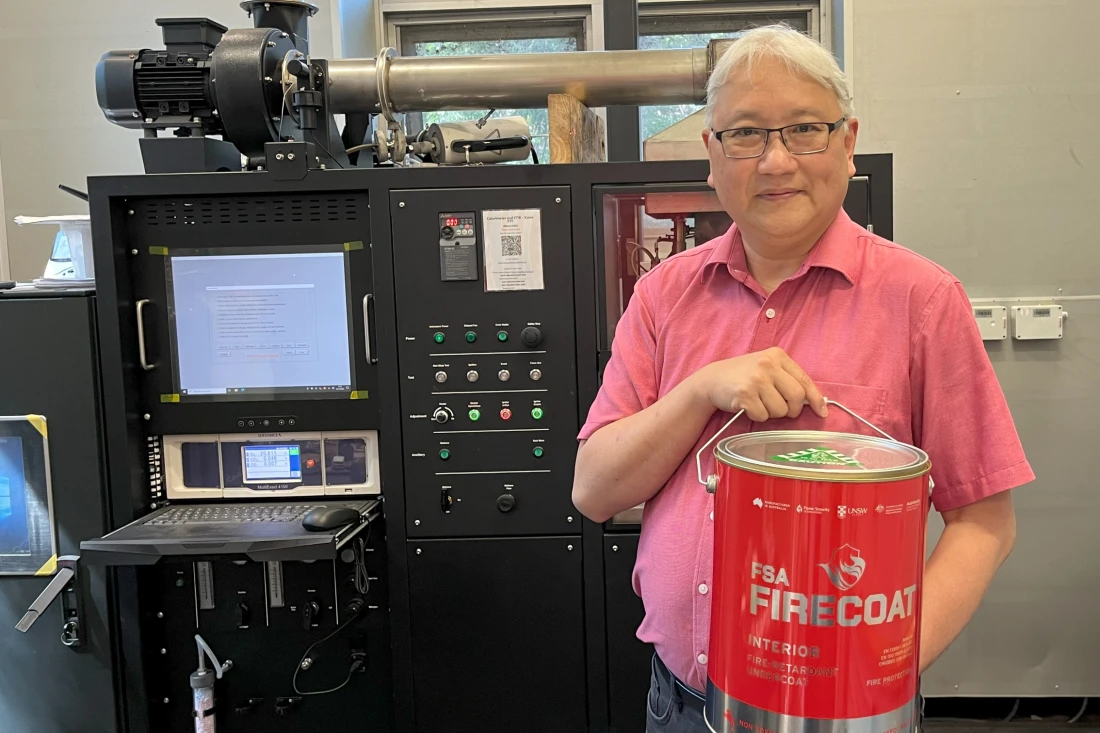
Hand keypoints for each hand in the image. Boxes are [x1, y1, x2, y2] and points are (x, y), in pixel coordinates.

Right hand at [695, 347, 826, 421]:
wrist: (712, 379)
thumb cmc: (744, 376)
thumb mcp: (767, 367)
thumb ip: (788, 378)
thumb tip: (814, 401)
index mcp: (777, 356)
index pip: (804, 380)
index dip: (815, 399)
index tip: (821, 412)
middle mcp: (768, 365)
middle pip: (797, 397)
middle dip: (792, 409)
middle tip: (781, 409)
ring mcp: (756, 379)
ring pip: (780, 410)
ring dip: (772, 413)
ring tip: (759, 403)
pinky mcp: (744, 394)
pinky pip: (762, 416)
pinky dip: (757, 416)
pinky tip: (748, 406)